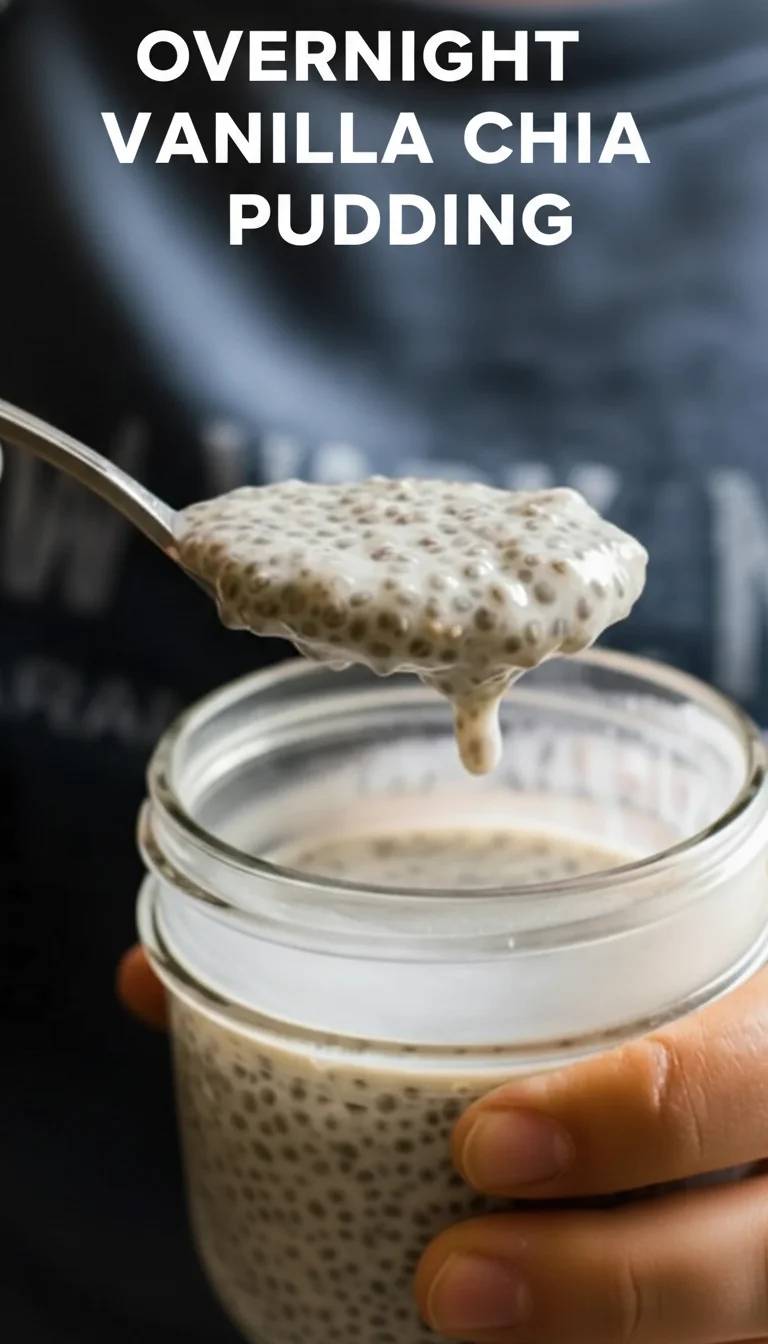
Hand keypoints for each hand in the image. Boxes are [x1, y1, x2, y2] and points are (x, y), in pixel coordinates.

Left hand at [118, 948, 767, 1342]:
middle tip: (450, 1276)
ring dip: (612, 1337)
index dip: (648, 1112)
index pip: (751, 1070)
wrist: (691, 1047)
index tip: (484, 1142)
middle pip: (761, 1242)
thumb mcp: (546, 923)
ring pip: (744, 1314)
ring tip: (460, 1327)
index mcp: (755, 1005)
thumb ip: (376, 947)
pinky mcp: (741, 1277)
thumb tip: (150, 985)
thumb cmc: (600, 961)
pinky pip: (710, 1341)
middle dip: (615, 1280)